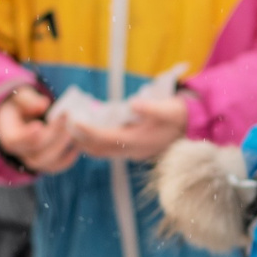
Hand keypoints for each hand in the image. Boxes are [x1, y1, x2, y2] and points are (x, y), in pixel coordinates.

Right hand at [0, 86, 76, 174]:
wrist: (22, 116)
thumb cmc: (20, 104)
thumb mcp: (19, 97)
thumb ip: (27, 99)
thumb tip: (43, 104)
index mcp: (8, 136)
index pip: (16, 142)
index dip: (28, 136)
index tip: (39, 125)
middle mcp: (20, 153)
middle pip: (35, 154)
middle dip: (53, 136)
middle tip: (66, 117)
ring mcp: (33, 160)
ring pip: (48, 163)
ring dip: (63, 146)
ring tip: (74, 129)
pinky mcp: (47, 163)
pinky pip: (58, 166)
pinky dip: (70, 157)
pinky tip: (78, 144)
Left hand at [67, 93, 188, 161]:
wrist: (193, 127)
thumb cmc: (179, 115)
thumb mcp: (169, 108)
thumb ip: (151, 108)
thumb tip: (133, 104)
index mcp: (138, 141)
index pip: (105, 138)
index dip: (87, 131)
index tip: (73, 120)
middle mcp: (133, 150)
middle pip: (99, 149)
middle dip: (80, 139)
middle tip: (64, 126)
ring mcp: (133, 152)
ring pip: (102, 151)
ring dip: (86, 142)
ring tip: (72, 129)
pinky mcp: (133, 149)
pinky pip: (109, 149)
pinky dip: (96, 141)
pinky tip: (89, 130)